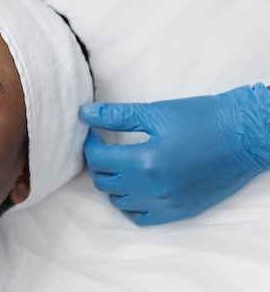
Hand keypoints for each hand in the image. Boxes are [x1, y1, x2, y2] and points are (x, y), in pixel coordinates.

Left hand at [79, 83, 269, 224]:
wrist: (245, 135)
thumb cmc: (204, 119)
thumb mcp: (156, 112)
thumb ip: (117, 116)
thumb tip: (85, 113)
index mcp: (145, 162)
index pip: (98, 159)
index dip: (90, 143)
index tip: (94, 132)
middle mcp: (153, 189)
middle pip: (103, 182)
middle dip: (97, 162)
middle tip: (103, 145)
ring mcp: (166, 204)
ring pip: (118, 202)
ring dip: (111, 183)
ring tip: (118, 163)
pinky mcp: (179, 211)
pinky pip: (141, 217)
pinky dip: (130, 204)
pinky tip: (133, 186)